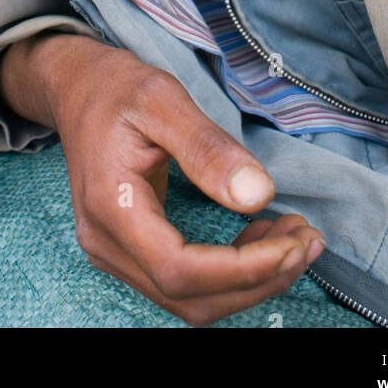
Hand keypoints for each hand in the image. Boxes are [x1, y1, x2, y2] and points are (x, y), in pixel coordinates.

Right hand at [30, 35, 324, 326]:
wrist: (78, 88)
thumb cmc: (117, 89)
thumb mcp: (162, 99)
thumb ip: (207, 147)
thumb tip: (258, 194)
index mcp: (110, 208)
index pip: (180, 270)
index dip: (242, 269)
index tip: (293, 241)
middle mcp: (107, 245)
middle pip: (189, 298)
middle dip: (258, 280)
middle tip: (308, 240)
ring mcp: (115, 253)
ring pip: (190, 299)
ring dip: (250, 280)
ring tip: (295, 239)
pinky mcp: (130, 251)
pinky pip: (185, 282)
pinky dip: (231, 272)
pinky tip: (262, 238)